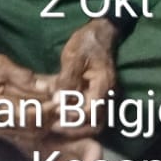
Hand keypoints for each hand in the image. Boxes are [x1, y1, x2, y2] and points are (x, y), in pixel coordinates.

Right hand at [0, 53, 55, 148]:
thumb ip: (21, 76)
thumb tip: (46, 87)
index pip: (28, 115)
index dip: (48, 110)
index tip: (61, 101)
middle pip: (32, 130)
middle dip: (52, 120)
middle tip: (67, 109)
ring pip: (30, 135)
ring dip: (47, 126)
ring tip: (60, 113)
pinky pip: (23, 136)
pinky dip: (38, 129)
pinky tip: (48, 119)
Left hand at [51, 18, 117, 136]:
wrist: (100, 32)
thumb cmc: (87, 42)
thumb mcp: (74, 57)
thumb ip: (67, 80)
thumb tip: (58, 101)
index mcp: (103, 85)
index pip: (92, 112)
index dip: (73, 118)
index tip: (55, 116)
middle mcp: (107, 95)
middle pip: (96, 124)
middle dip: (74, 129)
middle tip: (53, 126)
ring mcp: (104, 97)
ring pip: (94, 122)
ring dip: (76, 127)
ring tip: (55, 124)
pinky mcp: (98, 96)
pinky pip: (90, 114)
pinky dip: (77, 120)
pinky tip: (61, 116)